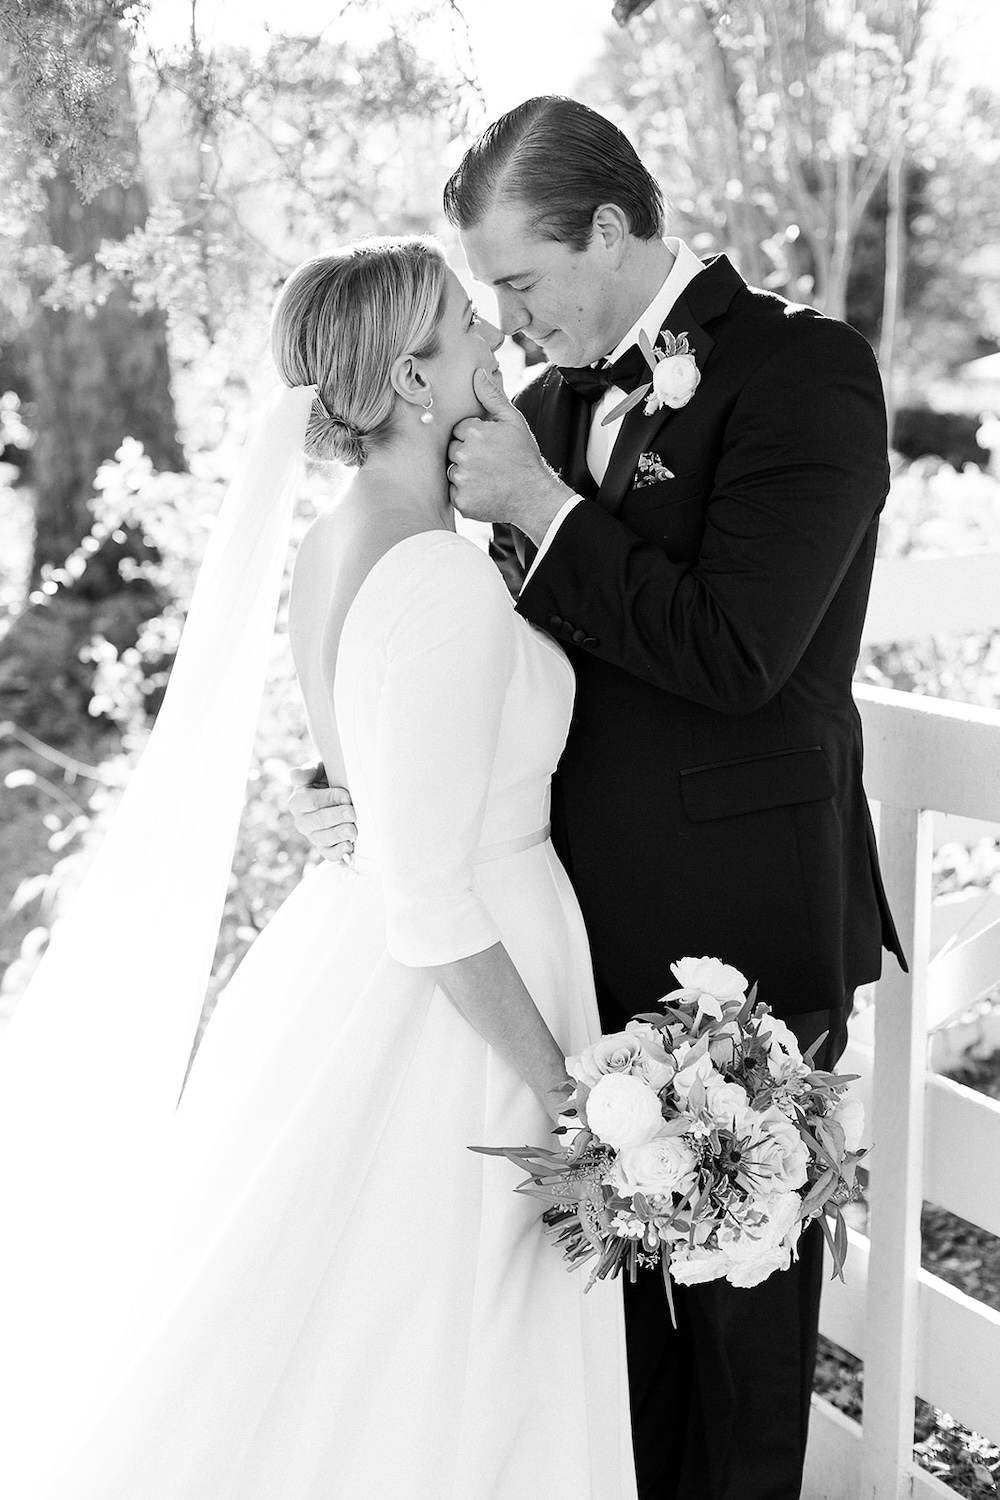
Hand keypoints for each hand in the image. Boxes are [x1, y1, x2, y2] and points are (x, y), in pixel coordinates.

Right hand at [288, 764, 356, 863]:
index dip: (329, 799)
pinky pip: (328, 853)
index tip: (347, 797)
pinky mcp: (324, 847)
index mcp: (298, 800)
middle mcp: (302, 820)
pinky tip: (349, 847)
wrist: (340, 791)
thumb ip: (309, 771)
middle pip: (316, 821)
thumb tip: (296, 776)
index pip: (311, 801)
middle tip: (352, 814)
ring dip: (339, 835)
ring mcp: (312, 835)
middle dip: (336, 817)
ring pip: (322, 839)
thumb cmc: (329, 778)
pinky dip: (338, 852)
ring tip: (353, 831)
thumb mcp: (320, 769)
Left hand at [448, 368, 573, 541]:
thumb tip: (477, 373)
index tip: (491, 447)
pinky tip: (484, 492)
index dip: (476, 438)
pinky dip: (466, 494)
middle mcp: (464, 455)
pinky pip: (454, 493)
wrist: (535, 496)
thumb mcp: (513, 422)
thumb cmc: (525, 457)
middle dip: (467, 455)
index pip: (460, 431)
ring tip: (488, 478)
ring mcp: (462, 480)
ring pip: (451, 471)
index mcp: (474, 433)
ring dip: (465, 474)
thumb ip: (492, 397)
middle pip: (453, 450)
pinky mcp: (462, 502)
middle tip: (490, 463)